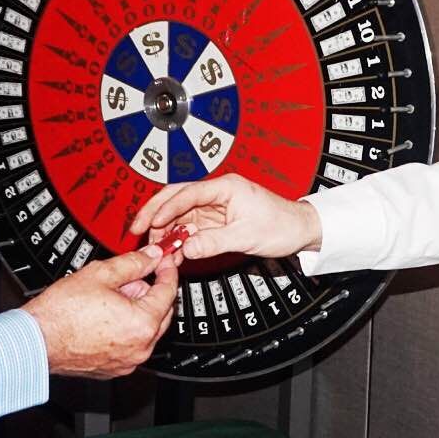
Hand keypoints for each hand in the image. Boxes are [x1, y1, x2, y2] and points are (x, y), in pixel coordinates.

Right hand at [21, 247, 177, 377]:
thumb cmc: (61, 313)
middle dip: (150, 291)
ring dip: (137, 311)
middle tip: (130, 277)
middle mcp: (141, 347)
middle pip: (161, 312)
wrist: (37, 340)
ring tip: (109, 298)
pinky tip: (105, 317)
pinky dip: (126, 329)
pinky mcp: (116, 368)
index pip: (168, 292)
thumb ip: (133, 263)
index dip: (167, 271)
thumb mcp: (100, 274)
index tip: (164, 261)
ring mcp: (129, 361)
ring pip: (146, 329)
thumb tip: (151, 256)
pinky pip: (131, 344)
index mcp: (142, 324)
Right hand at [127, 173, 320, 260]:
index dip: (166, 208)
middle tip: (137, 230)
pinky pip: (190, 227)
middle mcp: (217, 193)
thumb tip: (186, 249)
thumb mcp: (246, 236)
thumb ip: (213, 242)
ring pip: (179, 214)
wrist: (300, 229)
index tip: (151, 223)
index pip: (187, 193)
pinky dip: (179, 238)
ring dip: (165, 230)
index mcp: (225, 187)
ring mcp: (214, 206)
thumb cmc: (282, 225)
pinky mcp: (215, 220)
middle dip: (154, 213)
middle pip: (175, 197)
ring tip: (155, 248)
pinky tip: (172, 250)